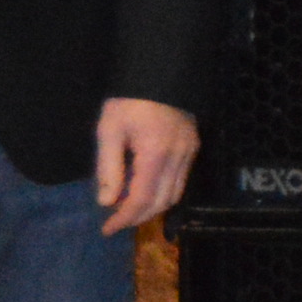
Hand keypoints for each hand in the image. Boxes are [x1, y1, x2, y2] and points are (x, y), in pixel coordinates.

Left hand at [93, 99, 199, 236]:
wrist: (161, 72)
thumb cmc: (129, 101)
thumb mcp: (110, 131)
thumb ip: (109, 168)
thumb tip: (107, 203)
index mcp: (155, 154)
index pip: (141, 198)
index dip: (124, 218)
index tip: (107, 229)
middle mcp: (178, 158)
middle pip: (161, 202)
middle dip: (138, 217)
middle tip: (116, 222)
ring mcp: (190, 152)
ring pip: (175, 194)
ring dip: (152, 208)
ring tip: (130, 210)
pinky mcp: (194, 147)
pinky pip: (181, 180)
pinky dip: (163, 193)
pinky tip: (146, 190)